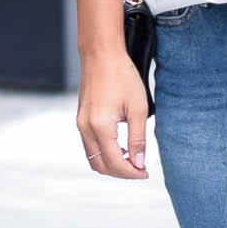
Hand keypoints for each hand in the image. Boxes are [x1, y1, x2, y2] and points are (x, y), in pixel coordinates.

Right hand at [76, 47, 148, 178]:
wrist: (101, 54)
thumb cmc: (122, 76)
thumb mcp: (138, 108)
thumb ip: (138, 138)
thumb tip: (139, 163)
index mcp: (100, 127)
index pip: (115, 163)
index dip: (132, 173)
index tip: (145, 172)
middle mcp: (86, 128)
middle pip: (100, 166)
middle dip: (121, 172)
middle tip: (140, 169)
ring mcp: (81, 123)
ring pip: (93, 157)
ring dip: (111, 164)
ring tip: (131, 158)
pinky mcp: (81, 118)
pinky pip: (89, 145)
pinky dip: (104, 152)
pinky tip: (120, 146)